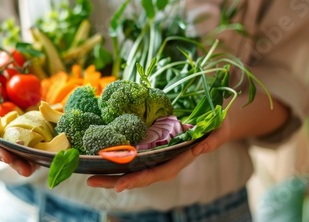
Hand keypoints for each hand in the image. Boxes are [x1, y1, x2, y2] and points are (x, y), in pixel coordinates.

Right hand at [0, 63, 36, 176]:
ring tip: (41, 164)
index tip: (7, 158)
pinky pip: (28, 130)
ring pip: (17, 145)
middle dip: (16, 161)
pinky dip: (38, 140)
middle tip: (28, 171)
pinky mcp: (18, 119)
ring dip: (29, 156)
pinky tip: (49, 146)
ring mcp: (5, 127)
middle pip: (4, 149)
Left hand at [86, 117, 231, 191]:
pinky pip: (133, 158)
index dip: (137, 180)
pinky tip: (100, 158)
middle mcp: (164, 163)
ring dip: (111, 174)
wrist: (215, 123)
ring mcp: (157, 157)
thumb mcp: (220, 131)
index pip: (156, 174)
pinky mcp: (151, 148)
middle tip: (90, 180)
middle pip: (137, 176)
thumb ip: (212, 141)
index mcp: (178, 161)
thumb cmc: (218, 127)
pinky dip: (117, 160)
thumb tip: (199, 148)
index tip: (119, 185)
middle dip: (114, 181)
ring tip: (89, 175)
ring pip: (132, 169)